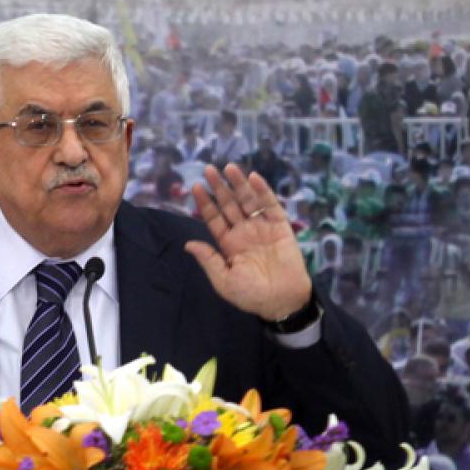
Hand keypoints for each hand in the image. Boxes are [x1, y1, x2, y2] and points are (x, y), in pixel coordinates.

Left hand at [185, 164, 311, 321]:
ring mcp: (262, 228)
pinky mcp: (280, 227)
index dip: (206, 203)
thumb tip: (188, 244)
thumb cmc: (251, 295)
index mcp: (229, 244)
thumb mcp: (223, 280)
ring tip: (229, 168)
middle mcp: (244, 232)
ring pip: (248, 201)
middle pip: (229, 205)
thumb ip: (208, 260)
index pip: (214, 219)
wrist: (281, 301)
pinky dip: (262, 191)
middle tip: (209, 169)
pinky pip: (271, 206)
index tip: (195, 187)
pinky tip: (253, 178)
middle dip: (219, 188)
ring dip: (239, 184)